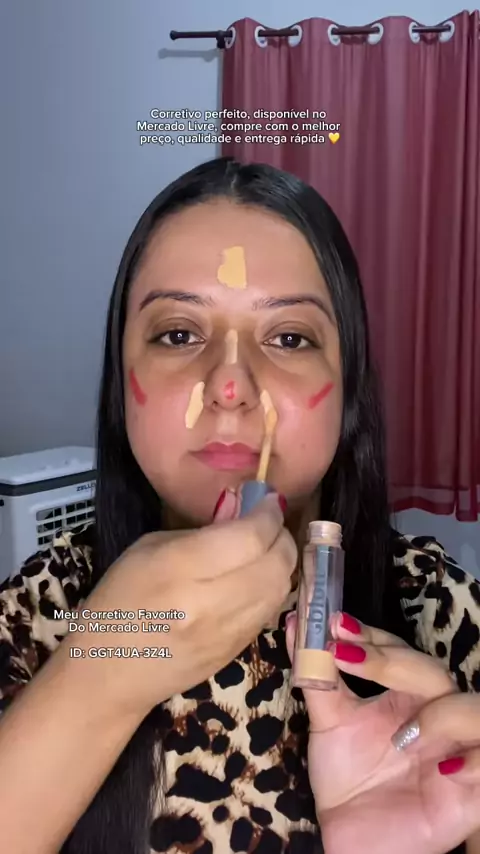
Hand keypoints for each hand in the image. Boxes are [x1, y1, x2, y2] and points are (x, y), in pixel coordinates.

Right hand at [62, 490, 295, 717]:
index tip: (269, 501)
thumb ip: (200, 531)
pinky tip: (257, 579)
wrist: (107, 675)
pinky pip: (270, 611)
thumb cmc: (119, 600)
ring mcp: (227, 633)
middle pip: (276, 563)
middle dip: (282, 537)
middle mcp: (210, 603)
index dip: (268, 515)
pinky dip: (271, 588)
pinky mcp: (237, 653)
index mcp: (180, 569)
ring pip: (280, 588)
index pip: (249, 537)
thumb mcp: (148, 549)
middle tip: (271, 526)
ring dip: (282, 563)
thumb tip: (242, 512)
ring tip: (268, 549)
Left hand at [285, 611, 479, 853]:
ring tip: (400, 735)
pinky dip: (474, 760)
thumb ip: (316, 675)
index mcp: (404, 695)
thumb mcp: (329, 723)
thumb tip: (293, 624)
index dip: (371, 636)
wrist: (353, 840)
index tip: (335, 624)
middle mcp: (434, 714)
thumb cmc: (347, 778)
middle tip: (347, 655)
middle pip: (432, 672)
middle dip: (391, 662)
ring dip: (440, 715)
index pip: (398, 651)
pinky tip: (443, 769)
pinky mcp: (471, 790)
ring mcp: (455, 750)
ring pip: (474, 711)